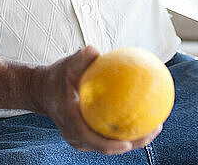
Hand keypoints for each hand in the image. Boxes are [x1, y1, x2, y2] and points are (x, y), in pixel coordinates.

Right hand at [29, 45, 162, 154]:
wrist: (42, 91)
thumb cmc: (56, 76)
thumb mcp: (66, 65)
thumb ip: (80, 58)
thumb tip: (95, 50)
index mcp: (71, 121)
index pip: (92, 139)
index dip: (112, 145)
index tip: (130, 142)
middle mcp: (76, 135)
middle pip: (107, 147)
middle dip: (134, 143)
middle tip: (154, 129)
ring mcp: (81, 139)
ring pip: (110, 145)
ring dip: (133, 139)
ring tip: (155, 126)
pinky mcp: (86, 136)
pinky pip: (108, 137)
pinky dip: (124, 131)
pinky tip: (141, 117)